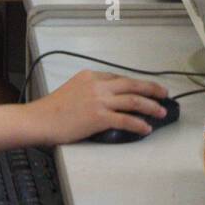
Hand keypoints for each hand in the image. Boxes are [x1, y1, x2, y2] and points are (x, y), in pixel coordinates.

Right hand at [34, 70, 169, 142]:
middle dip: (151, 88)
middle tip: (164, 94)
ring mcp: (99, 100)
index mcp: (90, 76)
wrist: (40, 120)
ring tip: (161, 112)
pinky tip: (146, 128)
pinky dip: (139, 124)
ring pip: (133, 100)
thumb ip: (90, 91)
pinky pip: (126, 119)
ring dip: (150, 106)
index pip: (119, 78)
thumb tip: (106, 102)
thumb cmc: (52, 110)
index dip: (135, 84)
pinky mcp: (99, 117)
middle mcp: (97, 85)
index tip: (145, 89)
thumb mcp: (72, 90)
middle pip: (132, 84)